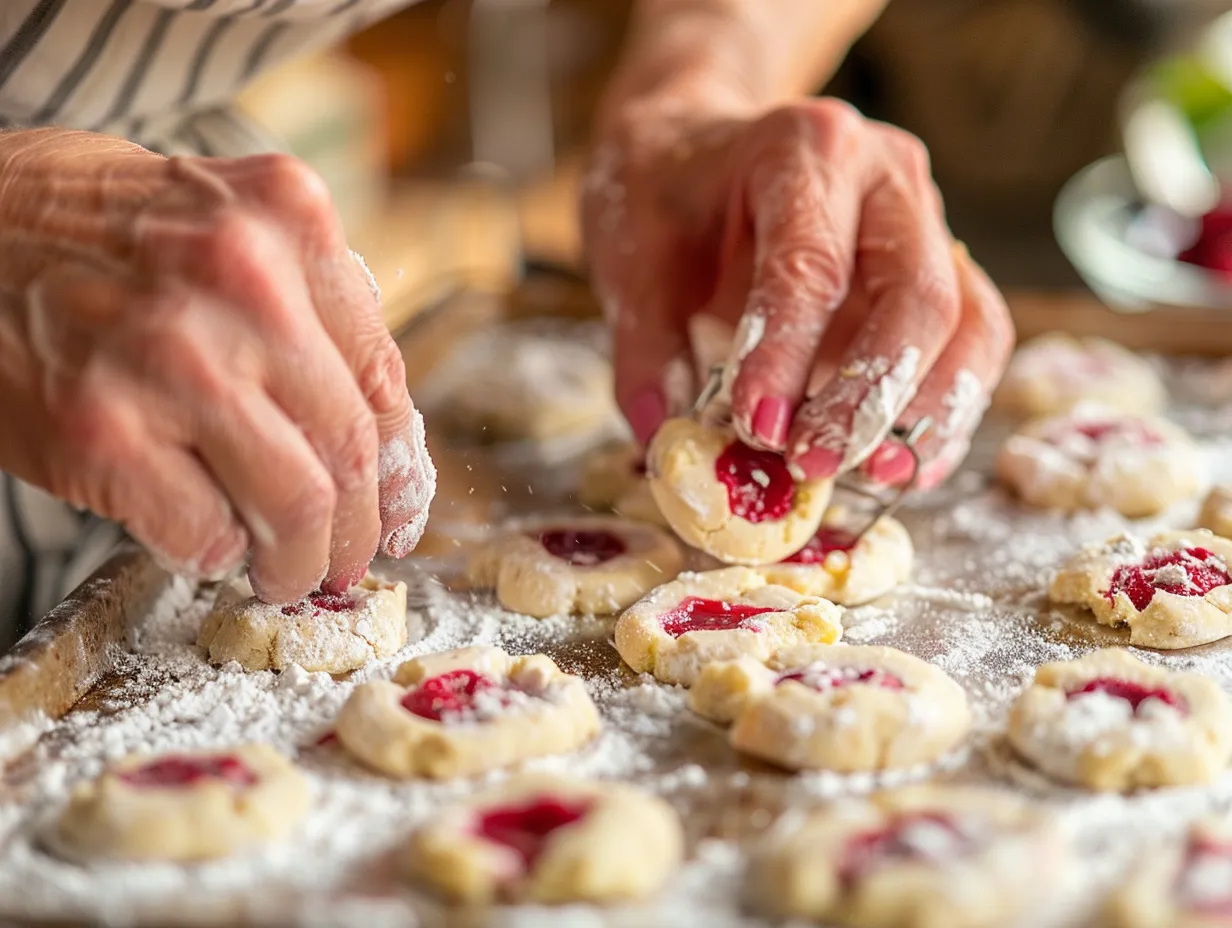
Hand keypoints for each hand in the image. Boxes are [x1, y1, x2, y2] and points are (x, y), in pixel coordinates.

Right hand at [0, 129, 434, 601]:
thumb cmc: (89, 230)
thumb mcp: (223, 219)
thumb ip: (305, 302)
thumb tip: (376, 430)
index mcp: (291, 220)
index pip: (382, 376)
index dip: (400, 463)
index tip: (397, 505)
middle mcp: (246, 282)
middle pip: (351, 447)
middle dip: (359, 526)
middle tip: (346, 557)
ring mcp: (175, 359)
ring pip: (298, 504)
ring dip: (301, 561)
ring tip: (287, 571)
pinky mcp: (104, 432)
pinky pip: (206, 532)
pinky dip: (218, 555)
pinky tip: (208, 545)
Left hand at [582, 97, 1013, 488]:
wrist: (701, 147)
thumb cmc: (669, 193)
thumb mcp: (631, 251)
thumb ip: (645, 344)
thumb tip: (664, 436)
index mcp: (805, 150)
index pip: (812, 264)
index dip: (789, 354)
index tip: (757, 427)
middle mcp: (887, 180)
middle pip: (918, 295)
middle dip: (869, 397)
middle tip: (810, 463)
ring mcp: (928, 225)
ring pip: (969, 323)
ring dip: (926, 415)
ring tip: (870, 476)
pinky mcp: (944, 273)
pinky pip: (973, 346)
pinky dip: (945, 414)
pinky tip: (898, 465)